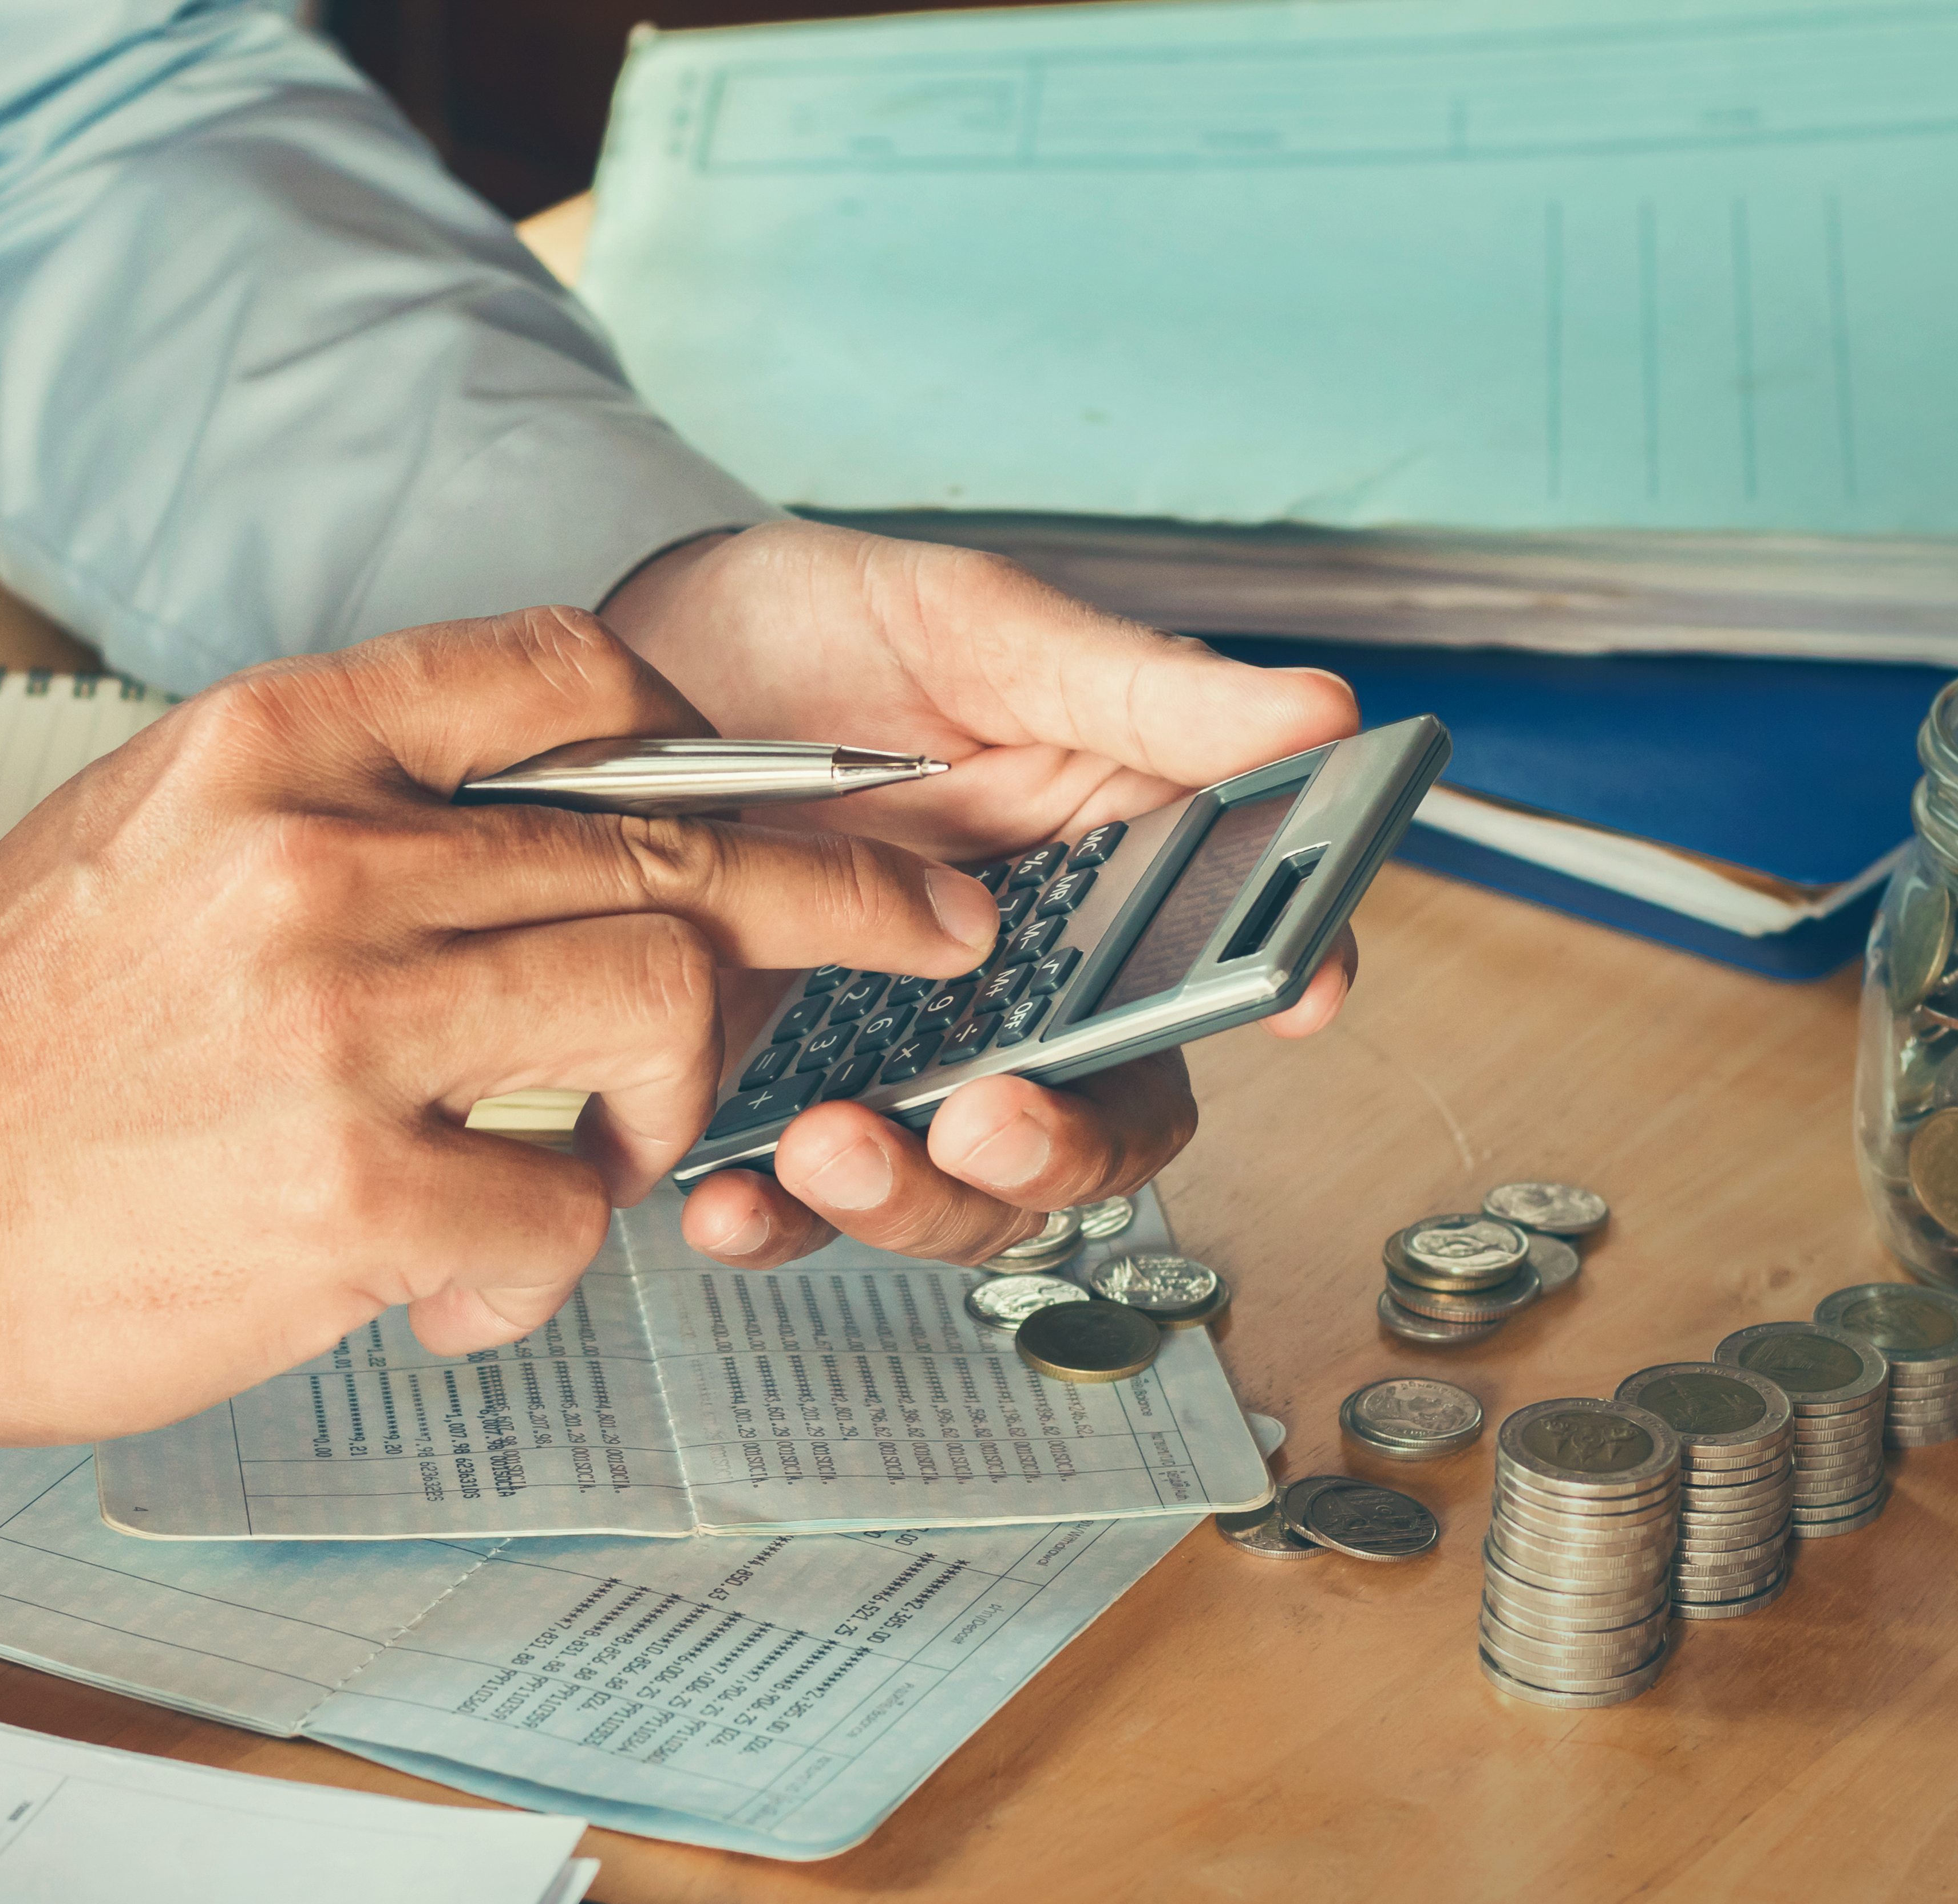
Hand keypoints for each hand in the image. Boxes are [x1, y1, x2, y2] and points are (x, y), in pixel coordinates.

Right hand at [0, 608, 1002, 1456]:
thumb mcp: (142, 833)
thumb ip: (325, 795)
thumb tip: (517, 802)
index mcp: (266, 744)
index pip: (567, 674)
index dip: (709, 736)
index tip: (778, 792)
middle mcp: (316, 859)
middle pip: (665, 847)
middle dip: (826, 902)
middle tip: (919, 930)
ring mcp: (338, 1030)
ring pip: (657, 1010)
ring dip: (662, 1101)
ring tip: (582, 1163)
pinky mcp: (348, 1202)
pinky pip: (560, 1218)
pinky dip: (539, 1268)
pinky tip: (452, 1291)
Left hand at [599, 519, 1363, 1268]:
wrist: (638, 664)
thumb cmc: (821, 630)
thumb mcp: (977, 628)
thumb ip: (1141, 691)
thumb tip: (1319, 712)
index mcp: (1103, 880)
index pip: (1224, 966)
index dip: (1275, 986)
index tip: (1287, 995)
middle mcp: (1016, 991)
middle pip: (1097, 1127)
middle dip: (1055, 1154)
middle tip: (986, 1119)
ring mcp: (894, 1051)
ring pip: (958, 1192)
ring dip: (910, 1201)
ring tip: (826, 1147)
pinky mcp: (773, 1089)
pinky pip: (792, 1198)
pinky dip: (769, 1220)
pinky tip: (731, 1199)